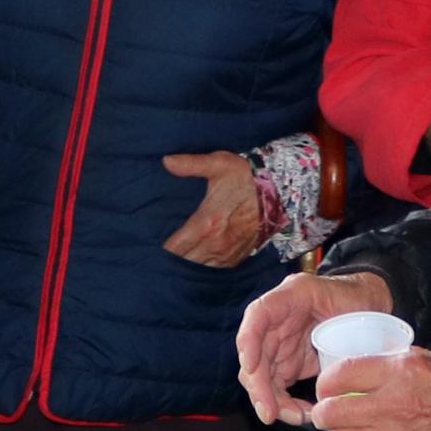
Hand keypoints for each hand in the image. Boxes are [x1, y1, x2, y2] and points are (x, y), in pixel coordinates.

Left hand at [159, 151, 265, 266]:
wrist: (279, 192)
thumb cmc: (246, 177)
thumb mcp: (219, 164)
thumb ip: (190, 164)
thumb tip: (166, 161)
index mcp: (206, 223)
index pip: (175, 247)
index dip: (161, 249)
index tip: (150, 245)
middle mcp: (215, 244)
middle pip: (184, 262)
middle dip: (171, 260)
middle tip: (159, 255)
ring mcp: (228, 254)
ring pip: (199, 269)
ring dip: (187, 265)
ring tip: (175, 260)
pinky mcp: (237, 257)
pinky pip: (215, 270)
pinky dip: (204, 267)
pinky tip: (197, 261)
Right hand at [237, 269, 391, 425]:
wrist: (362, 308)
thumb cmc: (357, 298)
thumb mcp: (354, 296)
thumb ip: (347, 318)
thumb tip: (341, 351)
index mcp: (288, 298)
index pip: (258, 314)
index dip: (249, 341)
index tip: (252, 366)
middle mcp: (275, 324)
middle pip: (253, 355)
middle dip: (258, 387)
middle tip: (270, 413)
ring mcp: (278, 346)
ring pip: (260, 378)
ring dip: (271, 402)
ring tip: (297, 417)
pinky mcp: (287, 366)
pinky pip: (276, 389)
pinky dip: (285, 405)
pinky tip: (303, 414)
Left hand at [312, 348, 430, 430]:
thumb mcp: (429, 358)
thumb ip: (391, 363)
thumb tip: (364, 368)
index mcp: (397, 373)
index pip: (339, 376)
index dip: (326, 383)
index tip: (328, 386)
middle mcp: (390, 405)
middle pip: (330, 413)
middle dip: (324, 412)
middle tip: (330, 410)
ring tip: (348, 429)